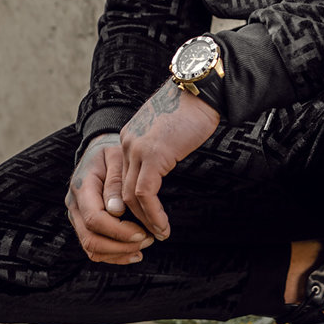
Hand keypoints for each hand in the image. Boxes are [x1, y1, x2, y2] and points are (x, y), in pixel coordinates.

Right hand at [65, 134, 155, 263]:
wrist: (98, 151)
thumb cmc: (112, 152)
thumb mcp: (116, 158)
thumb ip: (116, 182)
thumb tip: (116, 211)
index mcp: (82, 187)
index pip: (94, 219)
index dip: (118, 231)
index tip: (143, 232)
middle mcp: (75, 205)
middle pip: (90, 239)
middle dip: (121, 246)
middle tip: (148, 239)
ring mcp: (77, 216)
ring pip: (91, 248)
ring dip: (119, 253)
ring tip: (145, 244)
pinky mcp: (83, 223)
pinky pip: (94, 248)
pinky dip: (114, 255)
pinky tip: (135, 252)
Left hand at [119, 80, 219, 240]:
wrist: (202, 89)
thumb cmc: (192, 108)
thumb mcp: (168, 132)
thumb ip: (160, 148)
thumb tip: (166, 163)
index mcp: (129, 138)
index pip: (123, 178)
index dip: (132, 202)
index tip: (146, 218)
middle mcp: (127, 144)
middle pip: (122, 190)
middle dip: (135, 217)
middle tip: (150, 233)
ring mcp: (137, 149)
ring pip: (130, 196)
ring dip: (145, 220)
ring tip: (159, 234)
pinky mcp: (153, 156)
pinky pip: (145, 194)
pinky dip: (153, 214)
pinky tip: (163, 225)